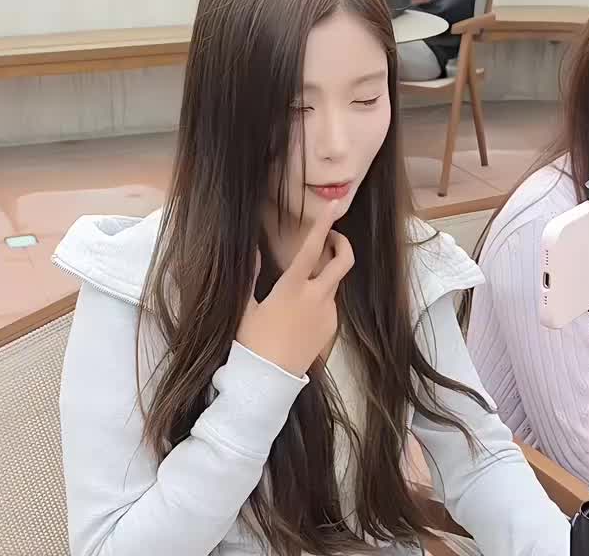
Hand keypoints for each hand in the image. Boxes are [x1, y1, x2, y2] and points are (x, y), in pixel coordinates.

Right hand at [235, 203, 353, 376]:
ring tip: (301, 287)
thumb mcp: (245, 307)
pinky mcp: (331, 329)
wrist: (269, 380)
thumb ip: (251, 276)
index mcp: (292, 287)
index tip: (335, 207)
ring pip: (334, 284)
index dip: (324, 224)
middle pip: (343, 262)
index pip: (312, 248)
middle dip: (342, 244)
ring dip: (325, 276)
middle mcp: (316, 297)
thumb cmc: (252, 342)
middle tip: (332, 238)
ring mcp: (327, 313)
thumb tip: (252, 250)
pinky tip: (300, 314)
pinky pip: (329, 306)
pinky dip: (320, 300)